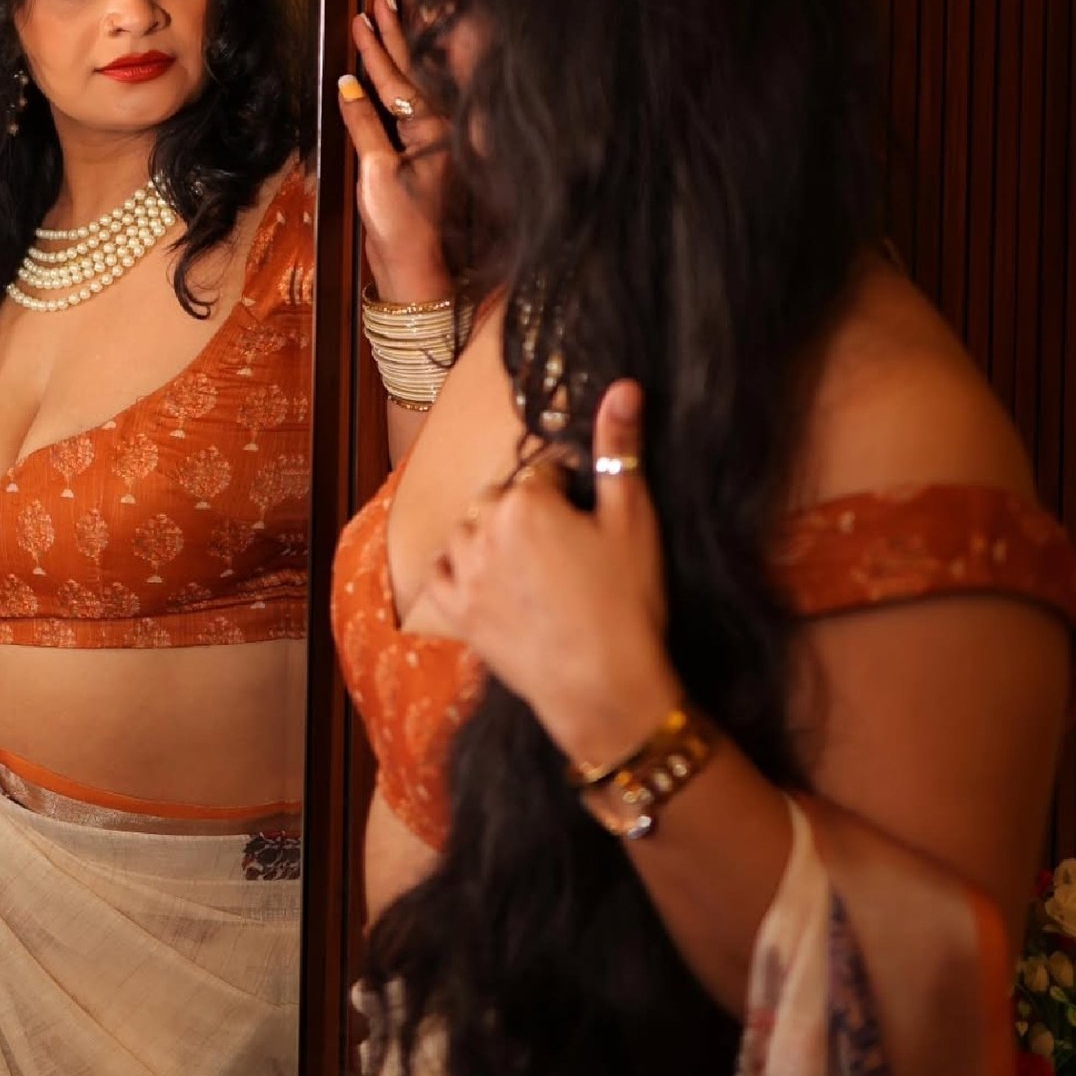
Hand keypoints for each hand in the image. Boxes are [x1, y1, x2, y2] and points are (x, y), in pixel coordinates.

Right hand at [336, 0, 450, 302]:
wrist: (414, 269)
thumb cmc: (400, 225)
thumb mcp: (378, 172)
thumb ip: (364, 125)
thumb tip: (348, 85)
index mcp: (432, 130)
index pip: (398, 79)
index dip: (377, 48)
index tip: (362, 17)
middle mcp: (437, 131)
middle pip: (412, 74)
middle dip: (395, 37)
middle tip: (383, 0)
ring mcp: (430, 145)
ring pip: (411, 89)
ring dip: (396, 56)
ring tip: (386, 24)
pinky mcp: (420, 160)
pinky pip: (408, 111)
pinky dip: (394, 88)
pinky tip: (382, 79)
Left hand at [419, 381, 681, 769]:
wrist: (604, 688)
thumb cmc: (626, 603)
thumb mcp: (633, 520)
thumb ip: (619, 449)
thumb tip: (622, 386)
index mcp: (524, 498)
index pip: (544, 472)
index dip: (571, 494)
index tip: (590, 525)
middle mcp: (483, 528)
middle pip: (502, 497)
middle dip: (529, 513)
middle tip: (568, 553)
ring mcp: (463, 572)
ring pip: (470, 531)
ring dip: (492, 539)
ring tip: (535, 571)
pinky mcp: (454, 611)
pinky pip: (442, 572)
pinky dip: (459, 571)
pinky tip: (491, 584)